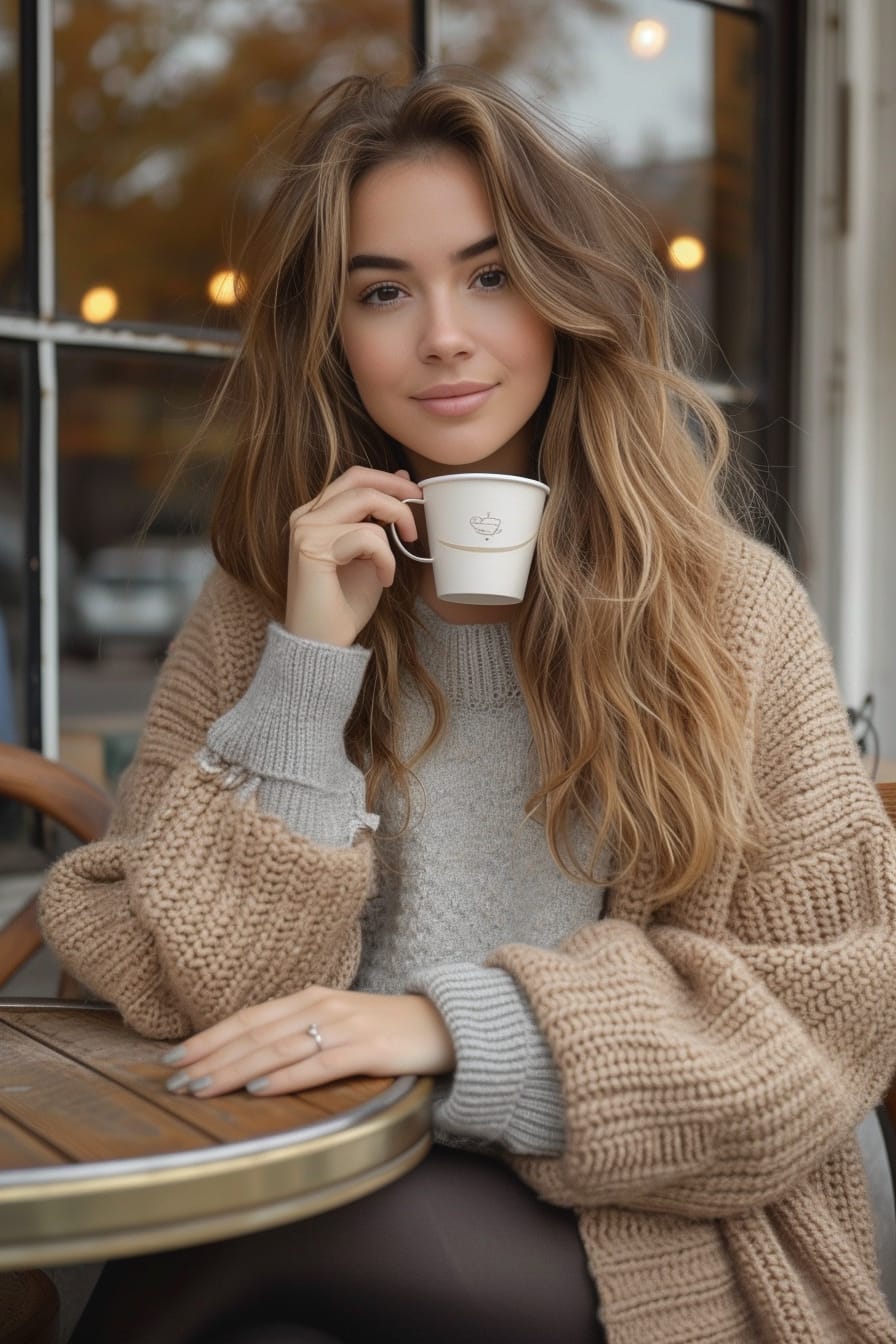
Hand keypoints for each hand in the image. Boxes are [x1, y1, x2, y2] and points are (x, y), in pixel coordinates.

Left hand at [163, 987, 455, 1098]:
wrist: (446, 1023)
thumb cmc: (387, 1029)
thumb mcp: (338, 1023)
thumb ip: (300, 1034)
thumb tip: (251, 1061)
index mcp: (310, 998)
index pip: (249, 1018)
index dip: (209, 1038)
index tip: (174, 1059)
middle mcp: (322, 1005)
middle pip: (255, 1033)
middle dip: (210, 1058)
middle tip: (173, 1081)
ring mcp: (344, 1025)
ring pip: (277, 1049)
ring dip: (234, 1070)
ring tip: (201, 1088)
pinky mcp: (367, 1048)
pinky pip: (319, 1064)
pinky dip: (286, 1077)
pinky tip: (260, 1091)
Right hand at [284, 466, 421, 646]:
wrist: (321, 644)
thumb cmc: (343, 603)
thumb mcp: (370, 553)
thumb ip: (379, 518)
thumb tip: (401, 478)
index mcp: (314, 514)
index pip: (353, 477)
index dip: (389, 481)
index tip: (415, 495)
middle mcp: (304, 516)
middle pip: (359, 480)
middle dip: (398, 493)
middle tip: (417, 519)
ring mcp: (305, 530)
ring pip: (366, 502)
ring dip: (393, 532)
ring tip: (391, 566)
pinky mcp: (311, 549)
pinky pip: (367, 536)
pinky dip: (386, 559)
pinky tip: (383, 580)